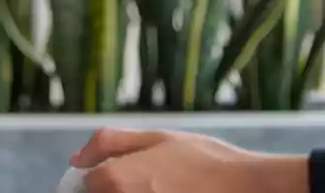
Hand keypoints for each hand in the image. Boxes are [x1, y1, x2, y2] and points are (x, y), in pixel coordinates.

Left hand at [72, 129, 308, 192]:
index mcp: (115, 179)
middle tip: (154, 181)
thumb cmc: (204, 159)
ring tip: (166, 187)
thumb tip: (77, 159)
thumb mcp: (157, 137)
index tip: (129, 174)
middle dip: (118, 189)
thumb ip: (110, 143)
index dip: (101, 177)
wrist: (246, 187)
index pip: (86, 185)